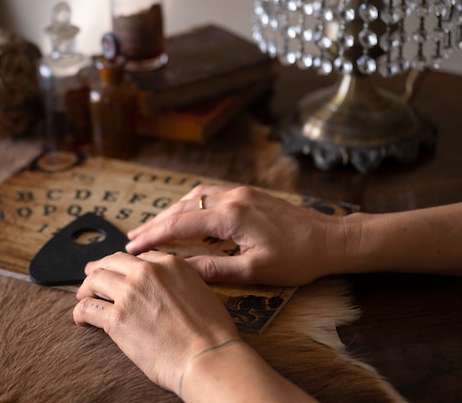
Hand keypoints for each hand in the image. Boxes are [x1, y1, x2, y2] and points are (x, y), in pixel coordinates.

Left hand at [73, 250, 238, 393]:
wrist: (207, 357)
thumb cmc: (212, 332)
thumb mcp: (200, 291)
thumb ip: (179, 282)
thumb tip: (165, 290)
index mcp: (170, 264)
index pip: (140, 257)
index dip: (127, 267)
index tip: (121, 274)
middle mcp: (147, 272)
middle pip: (112, 262)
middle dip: (99, 269)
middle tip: (91, 277)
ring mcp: (129, 293)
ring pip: (95, 279)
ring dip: (86, 288)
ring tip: (84, 298)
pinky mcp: (117, 318)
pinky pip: (88, 308)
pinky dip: (80, 312)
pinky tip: (81, 319)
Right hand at [126, 185, 345, 285]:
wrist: (331, 239)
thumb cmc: (298, 259)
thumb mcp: (256, 270)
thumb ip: (215, 268)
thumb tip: (180, 271)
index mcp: (231, 216)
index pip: (180, 225)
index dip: (153, 236)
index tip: (132, 246)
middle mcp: (232, 197)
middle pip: (182, 208)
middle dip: (155, 223)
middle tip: (132, 237)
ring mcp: (240, 192)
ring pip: (194, 199)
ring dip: (171, 213)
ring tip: (151, 227)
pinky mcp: (248, 194)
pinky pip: (209, 196)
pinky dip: (189, 206)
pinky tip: (183, 216)